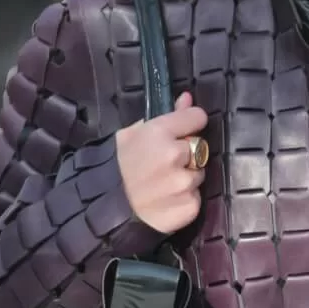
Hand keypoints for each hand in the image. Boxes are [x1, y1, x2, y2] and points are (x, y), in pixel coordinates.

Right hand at [115, 91, 208, 234]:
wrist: (108, 208)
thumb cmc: (118, 166)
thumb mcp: (133, 133)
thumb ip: (167, 115)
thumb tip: (188, 99)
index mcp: (160, 132)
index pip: (198, 117)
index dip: (190, 123)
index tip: (183, 132)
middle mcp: (175, 156)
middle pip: (200, 147)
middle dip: (188, 154)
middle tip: (166, 163)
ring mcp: (183, 184)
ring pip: (199, 174)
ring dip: (186, 177)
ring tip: (164, 184)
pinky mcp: (190, 206)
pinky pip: (196, 198)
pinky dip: (185, 199)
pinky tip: (167, 200)